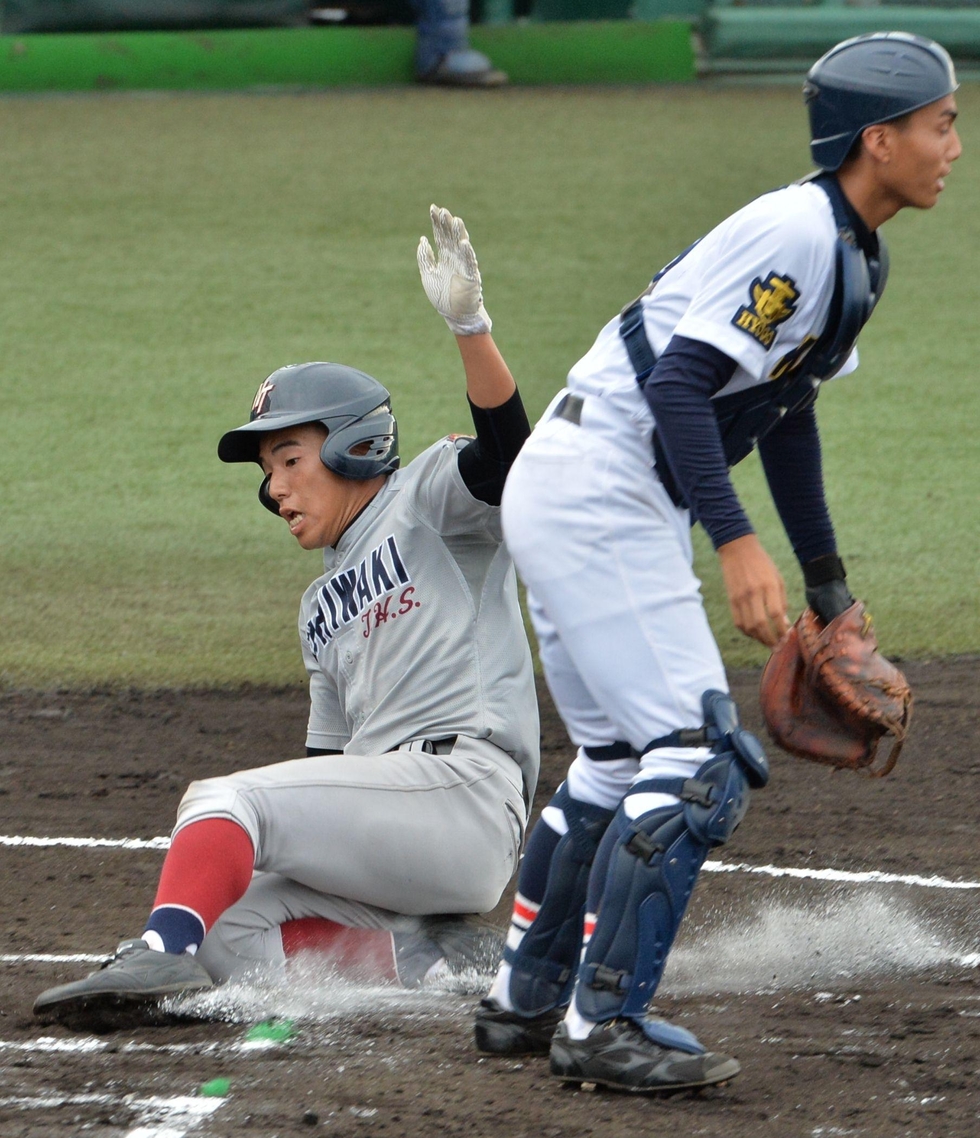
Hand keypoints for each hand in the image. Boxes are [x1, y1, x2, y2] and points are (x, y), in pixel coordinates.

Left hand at [417, 204, 491, 335]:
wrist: (453, 315)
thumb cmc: (441, 296)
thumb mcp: (427, 275)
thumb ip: (424, 258)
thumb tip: (422, 239)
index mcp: (444, 257)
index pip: (440, 235)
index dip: (437, 222)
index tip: (433, 208)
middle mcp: (455, 258)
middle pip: (451, 236)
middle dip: (447, 224)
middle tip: (442, 211)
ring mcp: (464, 266)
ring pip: (462, 245)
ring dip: (458, 233)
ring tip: (455, 220)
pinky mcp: (471, 276)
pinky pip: (470, 263)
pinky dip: (467, 253)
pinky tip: (463, 243)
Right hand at [717, 534, 790, 647]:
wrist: (738, 550)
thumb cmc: (762, 563)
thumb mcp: (778, 578)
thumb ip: (781, 601)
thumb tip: (784, 623)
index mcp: (769, 585)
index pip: (775, 614)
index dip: (782, 629)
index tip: (788, 636)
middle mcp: (753, 593)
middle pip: (760, 624)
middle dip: (770, 639)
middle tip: (778, 647)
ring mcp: (740, 597)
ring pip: (748, 626)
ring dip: (759, 639)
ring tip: (768, 643)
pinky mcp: (731, 600)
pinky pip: (738, 622)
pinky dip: (747, 632)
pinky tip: (755, 634)